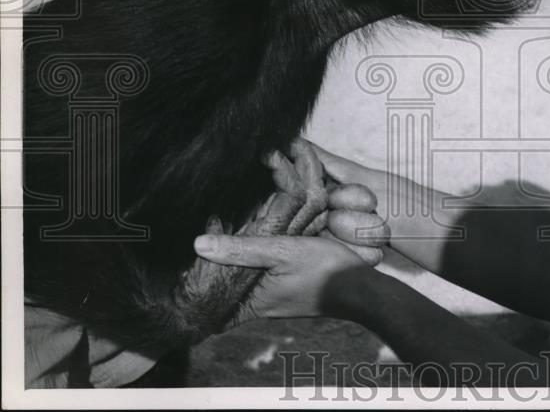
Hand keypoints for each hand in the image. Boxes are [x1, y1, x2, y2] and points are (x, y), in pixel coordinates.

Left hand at [193, 232, 384, 321]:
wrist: (361, 289)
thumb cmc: (322, 270)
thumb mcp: (281, 251)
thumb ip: (241, 248)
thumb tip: (198, 244)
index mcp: (252, 302)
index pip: (211, 308)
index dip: (197, 294)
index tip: (188, 274)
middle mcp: (260, 307)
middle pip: (226, 294)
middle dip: (215, 274)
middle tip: (205, 249)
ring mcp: (276, 301)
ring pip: (245, 285)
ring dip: (237, 267)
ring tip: (229, 240)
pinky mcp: (289, 291)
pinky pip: (263, 281)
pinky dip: (256, 266)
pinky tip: (261, 246)